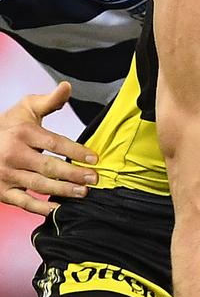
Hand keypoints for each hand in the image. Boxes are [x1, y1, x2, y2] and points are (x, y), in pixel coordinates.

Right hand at [0, 82, 97, 214]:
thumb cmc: (10, 126)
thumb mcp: (27, 109)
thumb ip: (50, 101)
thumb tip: (67, 86)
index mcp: (22, 133)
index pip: (54, 142)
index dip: (76, 151)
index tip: (94, 158)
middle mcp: (13, 154)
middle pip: (48, 166)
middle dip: (73, 174)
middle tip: (94, 179)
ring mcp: (7, 174)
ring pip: (39, 185)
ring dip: (63, 191)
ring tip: (83, 193)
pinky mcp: (3, 191)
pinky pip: (24, 203)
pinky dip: (41, 209)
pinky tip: (60, 210)